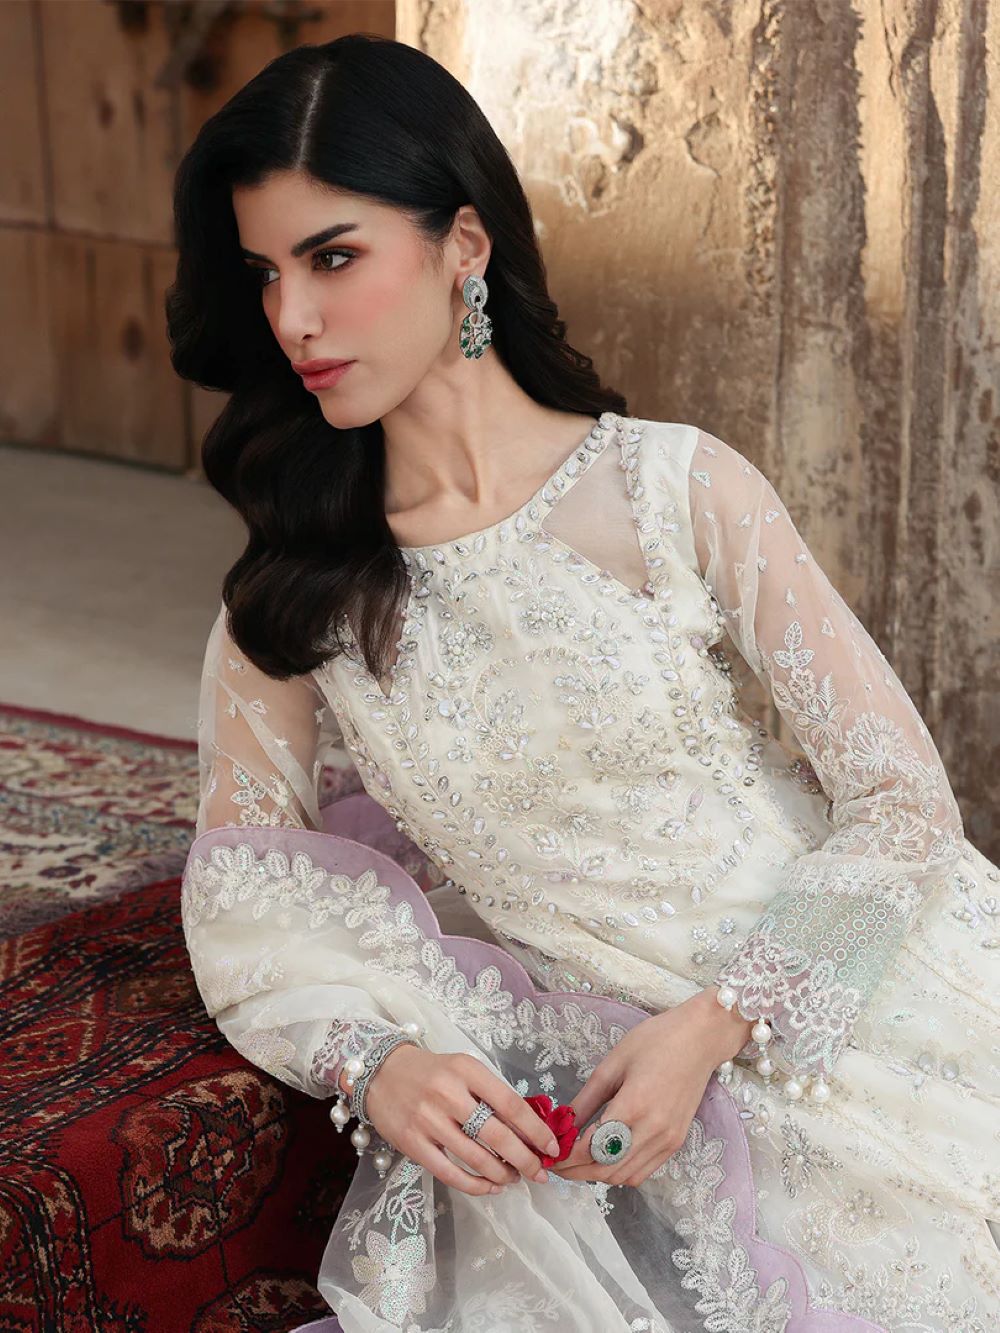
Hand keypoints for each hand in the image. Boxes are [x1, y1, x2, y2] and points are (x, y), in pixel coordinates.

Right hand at [360, 1045, 561, 1196]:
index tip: (552, 1147)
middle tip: (540, 1174)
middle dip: (525, 1160)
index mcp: (467, 1070)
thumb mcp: (464, 1069)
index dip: (535, 1130)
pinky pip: (450, 1173)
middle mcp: (448, 1094)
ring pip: (476, 1158)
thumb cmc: (432, 1072)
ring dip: (502, 1174)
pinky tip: (490, 1187)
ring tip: (515, 1179)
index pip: (511, 1104)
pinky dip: (475, 1185)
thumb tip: (529, 1130)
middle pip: (497, 1135)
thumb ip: (491, 1094)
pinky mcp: (412, 1144)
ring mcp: (428, 1120)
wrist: (381, 1073)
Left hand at [548, 986, 752, 1187]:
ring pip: (624, 1177)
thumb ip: (586, 1099)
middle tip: (556, 1162)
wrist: (701, 1038)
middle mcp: (653, 1131)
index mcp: (634, 1106)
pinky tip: (606, 1158)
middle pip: (606, 1169)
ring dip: (597, 1174)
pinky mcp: (676, 1144)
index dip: (566, 1158)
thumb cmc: (655, 1040)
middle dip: (576, 1171)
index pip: (591, 1148)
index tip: (548, 1155)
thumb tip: (563, 1124)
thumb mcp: (613, 1063)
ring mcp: (668, 1141)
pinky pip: (643, 1172)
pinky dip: (620, 1172)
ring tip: (577, 1161)